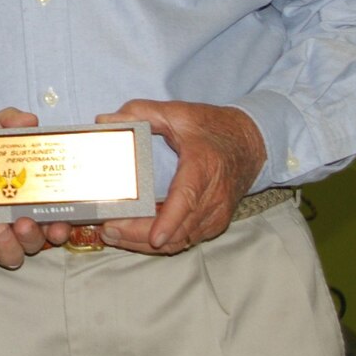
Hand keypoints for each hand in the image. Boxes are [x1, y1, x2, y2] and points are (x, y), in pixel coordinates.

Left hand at [0, 108, 60, 268]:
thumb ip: (3, 123)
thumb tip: (30, 119)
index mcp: (21, 200)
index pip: (51, 218)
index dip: (61, 224)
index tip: (62, 219)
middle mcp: (10, 223)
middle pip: (36, 242)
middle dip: (36, 236)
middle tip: (26, 222)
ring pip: (13, 257)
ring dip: (10, 246)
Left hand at [94, 100, 264, 254]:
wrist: (252, 144)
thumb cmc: (213, 128)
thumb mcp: (178, 112)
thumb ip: (140, 112)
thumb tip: (103, 121)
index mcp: (203, 166)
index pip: (187, 198)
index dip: (170, 220)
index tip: (155, 237)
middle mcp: (213, 195)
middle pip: (179, 228)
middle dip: (141, 236)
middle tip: (108, 230)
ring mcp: (216, 213)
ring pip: (180, 240)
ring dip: (146, 243)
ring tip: (114, 235)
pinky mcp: (215, 223)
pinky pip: (186, 239)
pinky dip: (161, 242)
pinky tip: (135, 236)